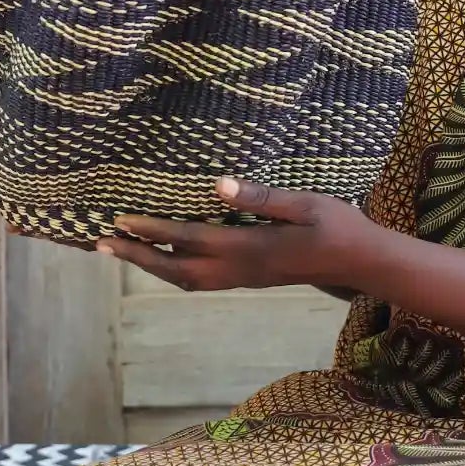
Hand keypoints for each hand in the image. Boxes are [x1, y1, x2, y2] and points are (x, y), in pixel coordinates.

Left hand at [97, 176, 372, 293]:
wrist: (363, 264)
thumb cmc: (340, 226)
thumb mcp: (307, 204)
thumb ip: (263, 197)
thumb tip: (218, 185)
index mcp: (252, 247)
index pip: (191, 239)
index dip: (153, 230)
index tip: (121, 220)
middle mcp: (242, 269)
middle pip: (177, 269)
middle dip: (138, 256)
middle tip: (101, 243)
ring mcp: (246, 278)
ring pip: (187, 279)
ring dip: (152, 265)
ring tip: (122, 251)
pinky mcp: (251, 279)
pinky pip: (202, 280)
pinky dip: (174, 270)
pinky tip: (165, 257)